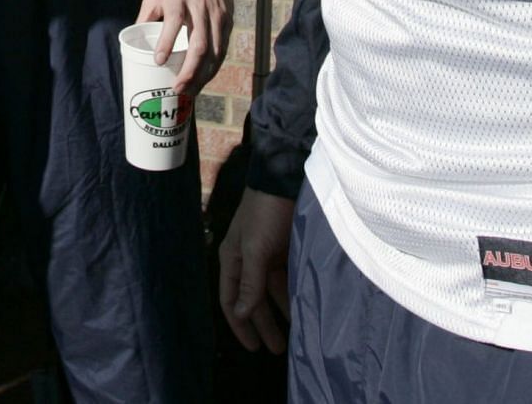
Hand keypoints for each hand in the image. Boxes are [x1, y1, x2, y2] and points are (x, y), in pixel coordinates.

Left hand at [135, 0, 231, 96]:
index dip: (166, 43)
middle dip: (190, 70)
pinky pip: (223, 47)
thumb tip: (134, 41)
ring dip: (204, 74)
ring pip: (215, 51)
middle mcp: (200, 8)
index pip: (173, 21)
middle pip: (200, 44)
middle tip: (178, 88)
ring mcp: (217, 15)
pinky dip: (215, 65)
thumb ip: (146, 16)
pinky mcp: (228, 20)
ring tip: (191, 90)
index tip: (159, 61)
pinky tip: (206, 77)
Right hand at [219, 188, 295, 352]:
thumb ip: (249, 283)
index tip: (253, 347)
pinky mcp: (284, 250)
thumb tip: (239, 314)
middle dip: (263, 324)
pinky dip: (292, 295)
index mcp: (232, 259)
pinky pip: (287, 280)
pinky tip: (302, 309)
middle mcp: (247, 260)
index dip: (239, 324)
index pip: (230, 299)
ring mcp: (266, 255)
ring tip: (294, 335)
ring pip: (272, 292)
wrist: (285, 181)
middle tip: (277, 349)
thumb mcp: (255, 250)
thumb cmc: (265, 214)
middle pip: (252, 299)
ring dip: (280, 312)